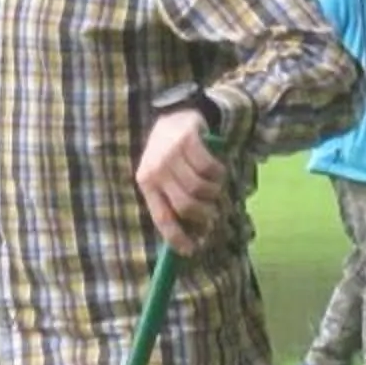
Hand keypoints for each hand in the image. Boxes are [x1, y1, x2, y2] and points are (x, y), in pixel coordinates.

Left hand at [135, 106, 228, 255]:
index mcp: (146, 182)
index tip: (191, 250)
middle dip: (204, 215)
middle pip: (186, 205)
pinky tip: (217, 171)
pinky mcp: (187, 140)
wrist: (178, 114)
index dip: (177, 237)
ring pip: (201, 188)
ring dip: (215, 192)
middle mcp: (155, 169)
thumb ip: (171, 200)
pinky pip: (210, 168)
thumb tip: (190, 237)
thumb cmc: (172, 154)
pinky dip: (219, 174)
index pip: (162, 217)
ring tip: (215, 187)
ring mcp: (170, 153)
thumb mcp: (164, 175)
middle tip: (213, 213)